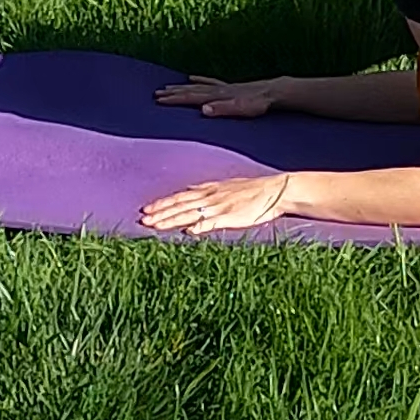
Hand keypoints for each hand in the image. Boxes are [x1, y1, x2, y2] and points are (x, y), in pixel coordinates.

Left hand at [139, 173, 299, 234]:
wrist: (275, 190)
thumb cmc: (252, 191)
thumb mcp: (226, 187)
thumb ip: (207, 191)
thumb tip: (190, 193)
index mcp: (209, 190)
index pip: (180, 197)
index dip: (163, 204)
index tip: (147, 210)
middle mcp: (211, 197)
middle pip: (180, 205)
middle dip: (161, 213)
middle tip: (143, 220)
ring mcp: (220, 206)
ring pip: (190, 214)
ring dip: (171, 220)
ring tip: (155, 226)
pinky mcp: (231, 216)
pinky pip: (213, 222)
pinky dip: (200, 227)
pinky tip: (188, 232)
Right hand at [153, 75, 274, 116]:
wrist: (272, 92)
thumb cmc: (257, 104)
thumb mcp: (241, 109)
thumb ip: (222, 110)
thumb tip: (203, 110)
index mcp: (217, 97)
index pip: (191, 98)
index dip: (174, 99)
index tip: (159, 100)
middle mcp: (216, 90)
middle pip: (190, 90)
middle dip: (173, 93)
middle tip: (156, 94)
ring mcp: (222, 87)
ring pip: (196, 86)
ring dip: (181, 86)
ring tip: (167, 86)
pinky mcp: (229, 87)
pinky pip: (209, 81)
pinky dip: (198, 79)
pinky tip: (192, 77)